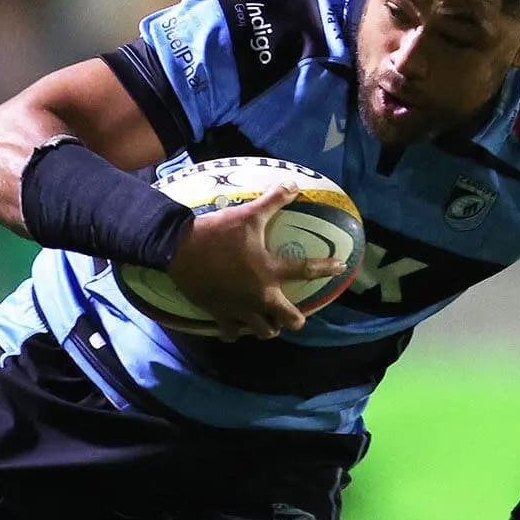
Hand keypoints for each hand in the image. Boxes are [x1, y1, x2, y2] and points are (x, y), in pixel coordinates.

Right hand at [165, 191, 348, 340]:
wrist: (178, 249)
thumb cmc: (217, 232)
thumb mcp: (247, 214)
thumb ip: (273, 201)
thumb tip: (294, 185)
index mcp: (270, 271)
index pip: (307, 270)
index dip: (327, 268)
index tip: (341, 267)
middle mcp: (260, 295)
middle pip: (289, 319)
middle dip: (295, 319)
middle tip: (294, 315)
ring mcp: (240, 308)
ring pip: (264, 332)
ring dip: (269, 328)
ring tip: (268, 321)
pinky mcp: (220, 314)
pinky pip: (232, 334)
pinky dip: (236, 332)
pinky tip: (237, 328)